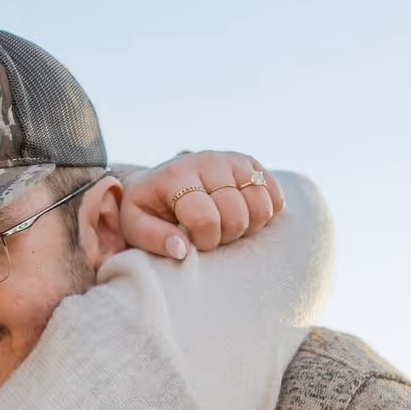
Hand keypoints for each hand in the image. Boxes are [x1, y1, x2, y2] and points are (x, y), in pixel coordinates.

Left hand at [118, 152, 283, 257]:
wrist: (160, 180)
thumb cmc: (149, 209)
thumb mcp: (135, 225)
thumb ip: (154, 239)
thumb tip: (182, 250)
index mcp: (176, 176)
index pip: (205, 219)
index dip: (205, 240)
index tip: (194, 242)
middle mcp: (207, 161)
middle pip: (237, 214)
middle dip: (226, 235)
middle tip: (211, 235)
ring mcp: (232, 159)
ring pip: (261, 205)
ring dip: (248, 226)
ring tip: (226, 225)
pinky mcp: (250, 163)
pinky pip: (274, 195)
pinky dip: (266, 213)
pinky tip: (245, 216)